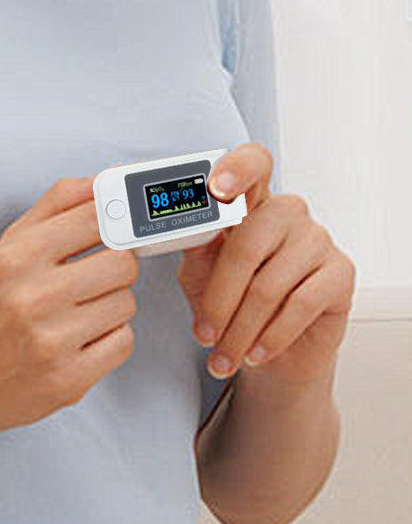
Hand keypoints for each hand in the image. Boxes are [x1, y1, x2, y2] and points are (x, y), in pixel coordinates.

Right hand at [0, 175, 138, 434]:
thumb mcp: (7, 248)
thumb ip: (56, 207)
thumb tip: (103, 180)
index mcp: (17, 258)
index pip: (96, 219)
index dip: (115, 223)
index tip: (115, 233)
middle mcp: (33, 297)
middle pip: (123, 264)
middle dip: (115, 270)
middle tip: (93, 280)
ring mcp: (52, 341)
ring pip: (127, 303)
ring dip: (111, 307)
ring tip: (80, 314)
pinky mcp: (69, 378)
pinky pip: (124, 342)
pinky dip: (110, 340)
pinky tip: (82, 340)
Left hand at [176, 142, 355, 383]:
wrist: (266, 350)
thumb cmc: (230, 304)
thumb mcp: (199, 275)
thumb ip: (193, 248)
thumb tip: (184, 228)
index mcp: (250, 203)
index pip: (251, 166)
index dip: (234, 170)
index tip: (214, 188)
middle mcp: (286, 213)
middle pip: (247, 246)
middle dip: (219, 301)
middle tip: (202, 336)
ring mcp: (317, 239)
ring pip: (269, 285)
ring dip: (239, 331)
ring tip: (223, 357)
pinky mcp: (341, 272)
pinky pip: (301, 305)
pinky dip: (272, 336)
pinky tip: (256, 353)